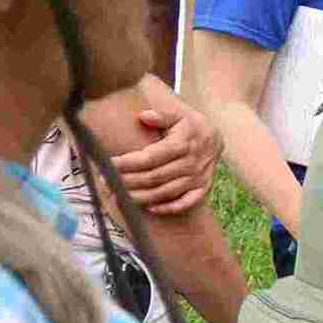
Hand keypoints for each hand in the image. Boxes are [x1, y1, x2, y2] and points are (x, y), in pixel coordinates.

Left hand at [115, 90, 219, 216]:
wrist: (216, 137)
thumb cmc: (189, 125)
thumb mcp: (178, 115)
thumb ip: (161, 115)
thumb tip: (143, 116)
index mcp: (183, 143)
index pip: (150, 157)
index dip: (127, 163)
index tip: (108, 165)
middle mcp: (191, 163)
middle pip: (154, 177)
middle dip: (127, 181)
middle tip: (106, 182)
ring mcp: (197, 177)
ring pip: (165, 192)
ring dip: (140, 196)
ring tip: (119, 195)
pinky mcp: (202, 188)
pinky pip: (186, 202)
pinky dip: (168, 208)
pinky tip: (150, 207)